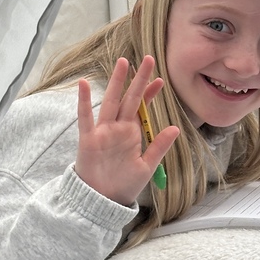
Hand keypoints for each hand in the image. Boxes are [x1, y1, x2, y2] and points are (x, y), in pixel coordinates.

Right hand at [74, 55, 178, 203]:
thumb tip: (175, 127)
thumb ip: (159, 146)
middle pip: (129, 98)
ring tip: (122, 62)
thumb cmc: (124, 184)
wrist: (102, 200)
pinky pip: (85, 118)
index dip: (150, 93)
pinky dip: (83, 101)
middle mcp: (118, 128)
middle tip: (147, 58)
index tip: (160, 79)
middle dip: (137, 79)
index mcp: (132, 133)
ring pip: (110, 101)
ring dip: (116, 82)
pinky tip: (83, 83)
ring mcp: (102, 131)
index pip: (142, 108)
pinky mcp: (88, 139)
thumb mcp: (147, 166)